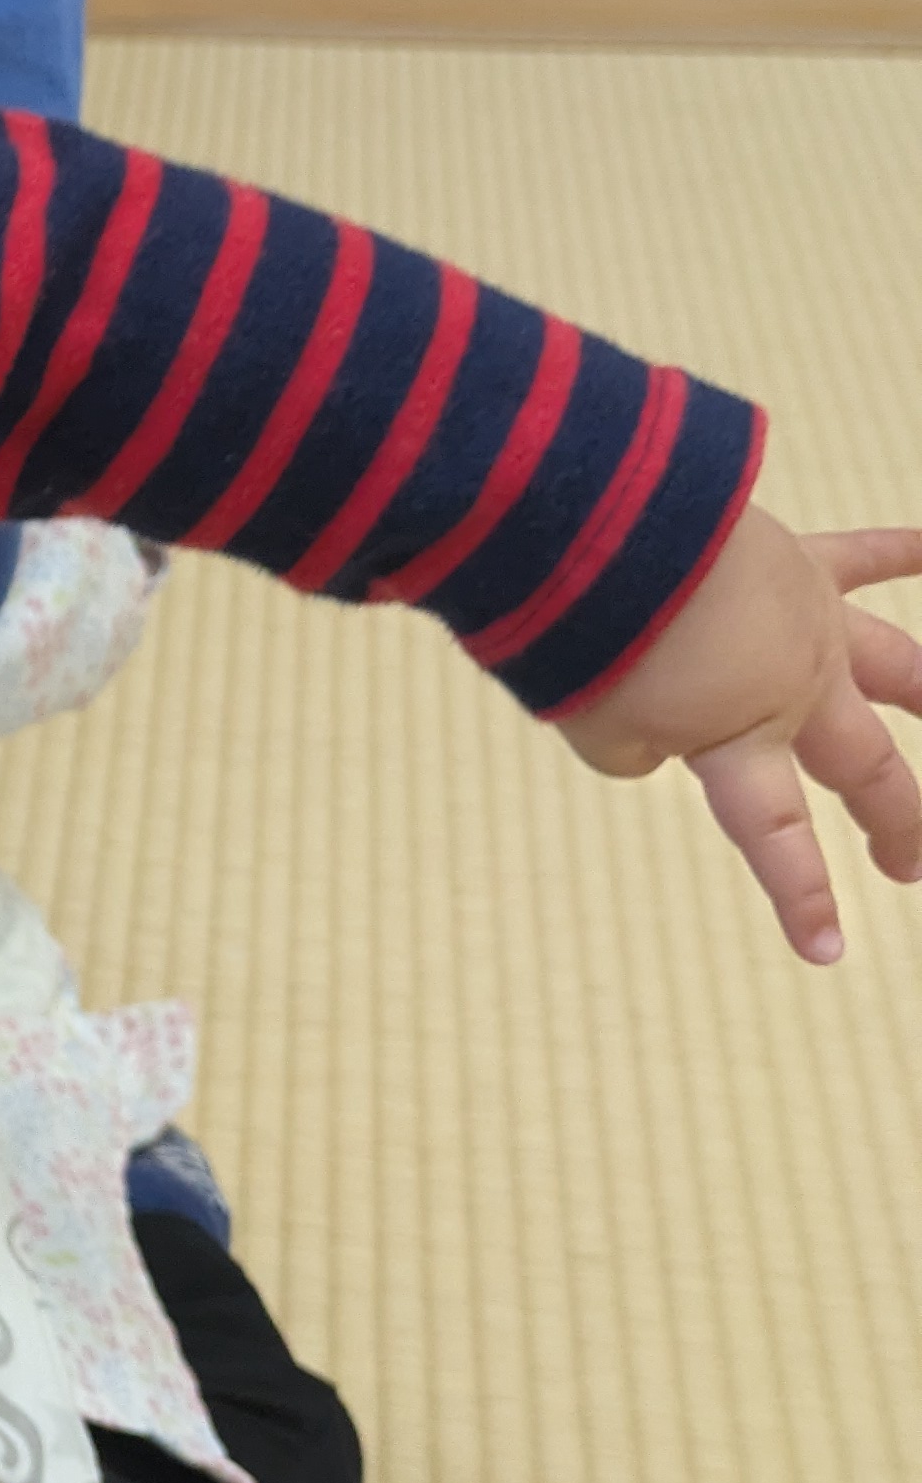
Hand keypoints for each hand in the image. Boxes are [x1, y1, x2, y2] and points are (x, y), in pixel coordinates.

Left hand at [554, 515, 921, 961]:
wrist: (610, 532)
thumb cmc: (594, 637)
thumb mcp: (597, 725)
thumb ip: (635, 746)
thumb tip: (665, 723)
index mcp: (745, 742)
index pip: (779, 838)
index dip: (804, 897)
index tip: (827, 950)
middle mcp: (797, 687)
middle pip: (866, 764)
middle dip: (895, 819)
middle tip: (907, 865)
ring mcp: (809, 620)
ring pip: (896, 668)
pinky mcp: (798, 559)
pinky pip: (863, 553)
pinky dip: (902, 550)